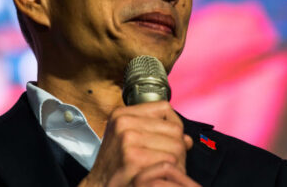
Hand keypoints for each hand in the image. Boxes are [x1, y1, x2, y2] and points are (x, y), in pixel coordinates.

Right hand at [79, 101, 197, 186]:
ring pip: (176, 145)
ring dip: (177, 161)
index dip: (173, 125)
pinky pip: (170, 161)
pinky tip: (161, 175)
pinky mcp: (134, 158)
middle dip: (178, 147)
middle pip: (174, 128)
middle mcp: (124, 122)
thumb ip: (156, 132)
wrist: (99, 186)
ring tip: (165, 169)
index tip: (169, 139)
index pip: (164, 108)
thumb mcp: (127, 139)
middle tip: (170, 160)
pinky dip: (171, 171)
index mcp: (122, 114)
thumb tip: (187, 139)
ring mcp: (128, 139)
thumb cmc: (116, 165)